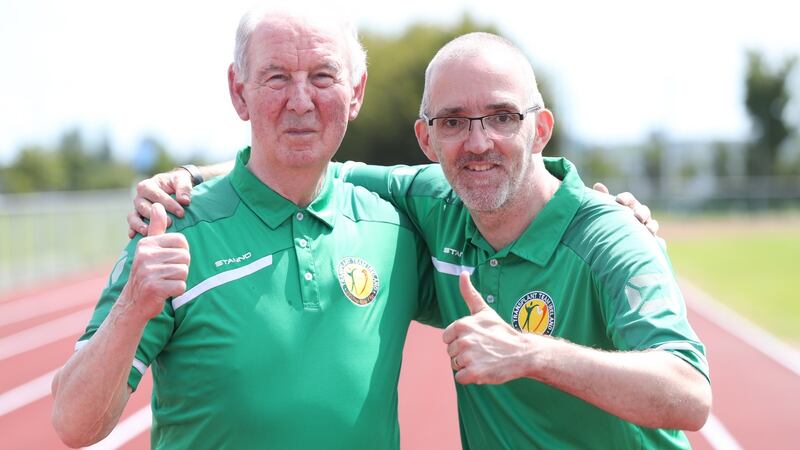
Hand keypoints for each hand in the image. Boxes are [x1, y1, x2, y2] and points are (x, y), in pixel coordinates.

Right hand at [121, 204, 189, 320]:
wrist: (133, 303)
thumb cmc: (147, 273)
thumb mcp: (149, 249)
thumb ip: (156, 228)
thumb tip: (158, 205)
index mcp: (147, 244)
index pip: (182, 241)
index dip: (181, 253)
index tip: (169, 261)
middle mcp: (146, 255)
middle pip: (185, 257)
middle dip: (181, 268)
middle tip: (166, 274)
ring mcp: (149, 271)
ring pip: (184, 272)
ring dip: (178, 280)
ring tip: (164, 281)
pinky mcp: (155, 287)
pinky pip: (181, 286)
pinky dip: (177, 291)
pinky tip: (165, 291)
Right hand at [127, 169, 193, 237]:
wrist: (174, 188)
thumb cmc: (177, 183)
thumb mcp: (182, 180)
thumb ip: (184, 187)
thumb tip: (184, 200)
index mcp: (148, 185)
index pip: (155, 194)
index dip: (168, 203)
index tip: (181, 213)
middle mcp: (140, 197)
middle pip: (143, 206)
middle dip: (155, 216)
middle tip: (170, 223)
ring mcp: (137, 209)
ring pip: (133, 216)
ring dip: (139, 225)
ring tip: (148, 232)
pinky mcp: (138, 219)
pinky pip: (132, 225)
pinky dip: (132, 230)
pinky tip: (134, 236)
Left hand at [442, 272, 532, 384]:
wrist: (523, 352)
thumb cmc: (502, 332)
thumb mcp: (484, 311)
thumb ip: (469, 293)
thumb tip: (462, 273)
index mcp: (462, 324)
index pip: (447, 338)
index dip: (460, 341)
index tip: (476, 340)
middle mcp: (463, 340)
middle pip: (450, 353)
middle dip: (463, 354)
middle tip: (482, 350)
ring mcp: (468, 357)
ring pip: (455, 365)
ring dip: (468, 365)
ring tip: (484, 359)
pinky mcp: (474, 373)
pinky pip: (460, 378)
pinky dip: (471, 377)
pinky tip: (484, 369)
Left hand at [593, 182, 658, 235]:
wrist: (618, 238)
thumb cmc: (611, 221)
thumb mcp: (607, 210)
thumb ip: (603, 199)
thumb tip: (598, 185)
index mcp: (626, 204)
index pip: (627, 198)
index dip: (624, 198)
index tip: (620, 201)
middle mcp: (636, 211)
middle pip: (639, 207)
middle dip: (638, 210)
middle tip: (636, 214)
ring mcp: (644, 220)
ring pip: (646, 216)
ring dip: (644, 217)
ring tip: (641, 220)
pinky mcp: (648, 231)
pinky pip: (652, 227)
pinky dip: (652, 227)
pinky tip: (649, 230)